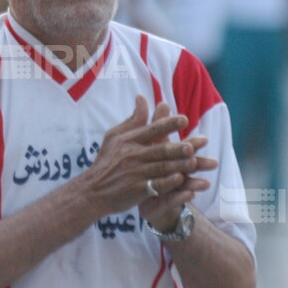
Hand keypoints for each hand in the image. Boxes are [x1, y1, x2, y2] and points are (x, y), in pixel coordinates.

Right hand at [77, 96, 216, 217]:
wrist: (93, 190)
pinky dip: (168, 183)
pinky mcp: (137, 190)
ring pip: (161, 167)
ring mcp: (135, 173)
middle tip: (195, 144)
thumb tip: (142, 97)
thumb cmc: (106, 161)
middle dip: (177, 147)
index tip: (184, 119)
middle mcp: (132, 155)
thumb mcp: (115, 137)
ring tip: (194, 162)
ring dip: (178, 165)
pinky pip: (156, 185)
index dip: (168, 124)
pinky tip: (180, 180)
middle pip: (159, 149)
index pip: (151, 129)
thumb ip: (133, 119)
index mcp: (129, 140)